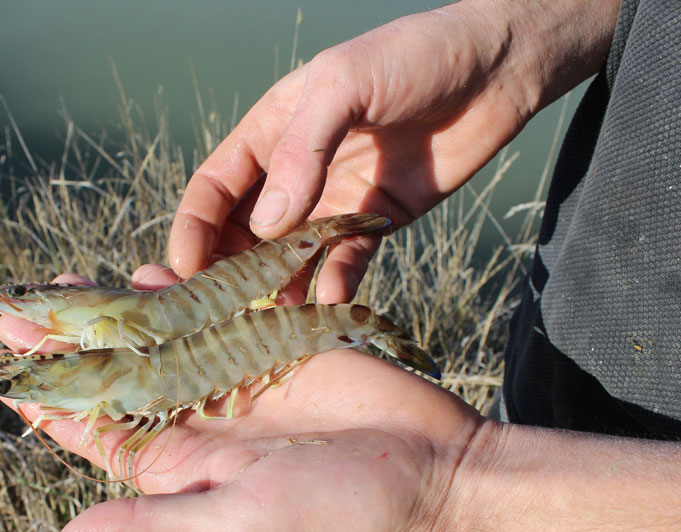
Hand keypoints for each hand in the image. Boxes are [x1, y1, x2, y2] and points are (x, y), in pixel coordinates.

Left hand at [0, 271, 482, 531]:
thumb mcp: (229, 525)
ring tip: (64, 283)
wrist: (429, 468)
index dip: (45, 400)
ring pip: (159, 338)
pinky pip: (215, 313)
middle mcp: (199, 421)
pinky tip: (145, 273)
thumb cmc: (334, 508)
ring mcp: (236, 379)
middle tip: (13, 309)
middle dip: (66, 345)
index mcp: (177, 467)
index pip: (93, 430)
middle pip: (115, 375)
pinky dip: (180, 292)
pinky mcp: (274, 345)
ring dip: (112, 313)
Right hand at [168, 0, 618, 301]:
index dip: (194, 230)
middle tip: (218, 315)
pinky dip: (332, 288)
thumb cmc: (412, 56)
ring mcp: (333, 202)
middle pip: (242, 233)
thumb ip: (301, 151)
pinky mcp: (375, 225)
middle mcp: (295, 174)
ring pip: (288, 257)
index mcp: (271, 133)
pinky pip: (343, 265)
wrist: (495, 68)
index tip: (184, 273)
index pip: (214, 189)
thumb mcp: (344, 85)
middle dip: (227, 272)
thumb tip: (264, 226)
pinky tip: (326, 310)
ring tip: (266, 326)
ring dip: (275, 290)